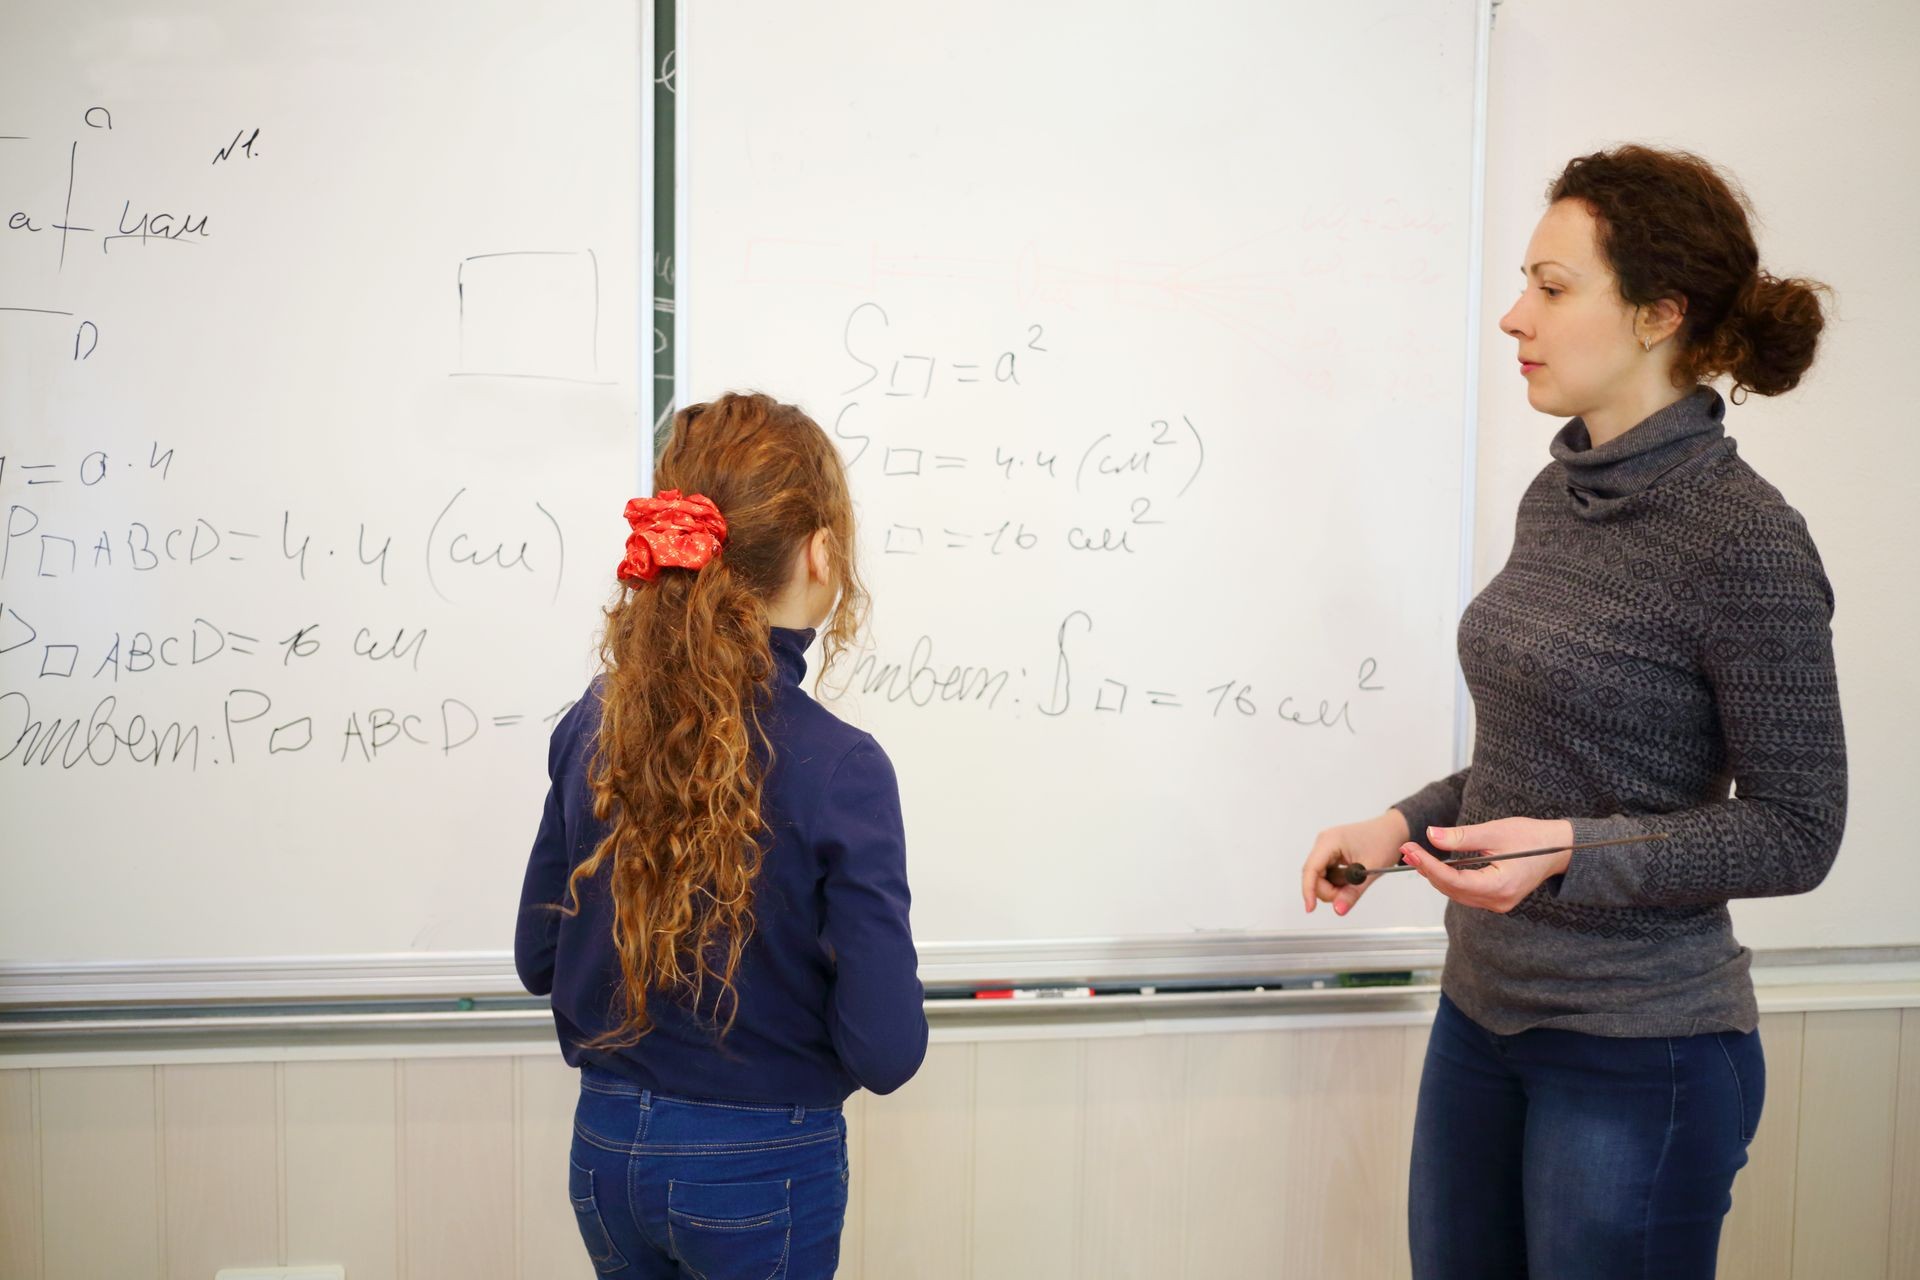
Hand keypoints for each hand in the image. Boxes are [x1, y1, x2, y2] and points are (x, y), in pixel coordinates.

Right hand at [1302, 810, 1411, 916]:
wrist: (1393, 830)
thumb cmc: (1384, 841)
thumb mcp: (1369, 871)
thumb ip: (1352, 893)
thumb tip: (1338, 909)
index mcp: (1329, 841)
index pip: (1311, 869)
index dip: (1308, 890)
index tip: (1311, 908)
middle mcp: (1324, 843)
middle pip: (1314, 876)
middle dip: (1329, 890)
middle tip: (1348, 893)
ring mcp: (1326, 848)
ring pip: (1319, 877)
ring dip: (1334, 887)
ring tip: (1354, 882)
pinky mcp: (1331, 854)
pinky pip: (1326, 874)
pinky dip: (1337, 882)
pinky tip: (1350, 878)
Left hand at [1399, 817, 1574, 912]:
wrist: (1558, 848)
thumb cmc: (1533, 838)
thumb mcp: (1495, 832)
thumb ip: (1462, 837)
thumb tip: (1432, 835)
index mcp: (1500, 887)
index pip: (1454, 880)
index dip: (1428, 866)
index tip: (1410, 850)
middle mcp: (1498, 901)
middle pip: (1452, 889)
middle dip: (1427, 869)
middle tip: (1407, 849)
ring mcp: (1497, 903)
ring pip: (1456, 892)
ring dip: (1434, 875)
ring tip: (1415, 855)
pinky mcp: (1496, 899)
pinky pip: (1465, 892)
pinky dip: (1448, 878)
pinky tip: (1435, 864)